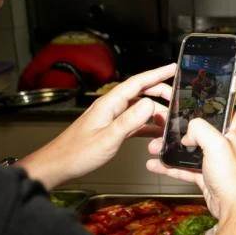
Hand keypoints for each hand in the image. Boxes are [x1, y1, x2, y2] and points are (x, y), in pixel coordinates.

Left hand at [19, 64, 174, 189]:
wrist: (58, 166)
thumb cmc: (77, 154)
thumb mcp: (107, 138)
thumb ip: (129, 121)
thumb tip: (150, 103)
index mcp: (109, 104)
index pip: (137, 83)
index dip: (156, 74)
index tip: (173, 68)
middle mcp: (111, 107)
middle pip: (140, 92)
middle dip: (160, 93)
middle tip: (178, 98)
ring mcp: (111, 118)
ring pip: (139, 108)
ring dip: (156, 112)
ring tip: (170, 120)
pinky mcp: (112, 129)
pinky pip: (135, 122)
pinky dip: (147, 125)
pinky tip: (157, 132)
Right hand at [147, 112, 235, 223]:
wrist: (232, 206)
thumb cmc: (232, 176)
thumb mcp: (217, 144)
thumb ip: (201, 130)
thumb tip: (188, 131)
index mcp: (231, 133)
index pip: (220, 111)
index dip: (206, 105)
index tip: (188, 103)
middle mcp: (222, 145)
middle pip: (198, 131)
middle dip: (178, 130)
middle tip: (162, 128)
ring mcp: (213, 161)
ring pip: (188, 151)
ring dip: (170, 149)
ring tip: (154, 147)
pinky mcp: (204, 176)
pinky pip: (183, 168)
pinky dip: (169, 167)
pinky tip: (155, 165)